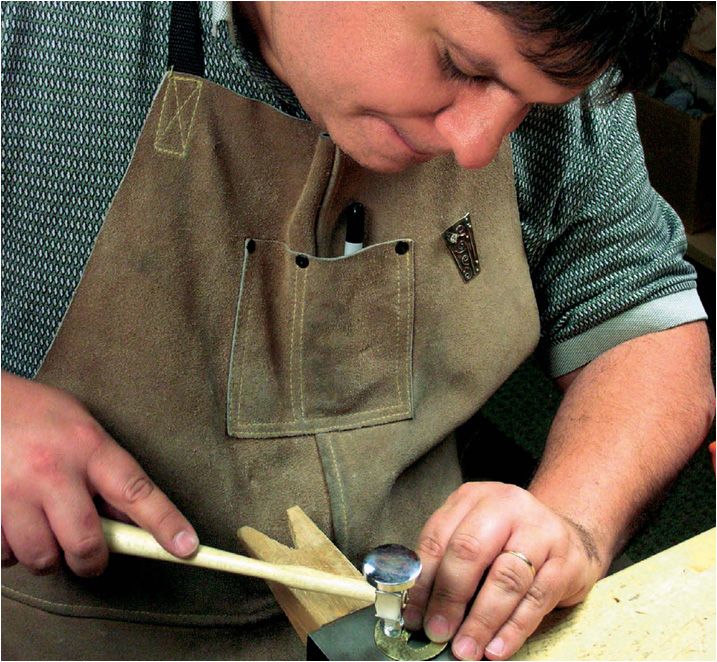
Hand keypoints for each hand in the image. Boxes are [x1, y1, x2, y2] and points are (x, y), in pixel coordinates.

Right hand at [1, 371, 198, 576]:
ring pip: (42, 557)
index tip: (187, 546)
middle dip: (92, 560)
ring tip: (46, 528)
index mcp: (89, 447)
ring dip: (49, 555)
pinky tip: (15, 524)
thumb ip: (106, 471)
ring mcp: (13, 492)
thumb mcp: (83, 430)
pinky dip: (12, 552)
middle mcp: (53, 471)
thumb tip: (127, 517)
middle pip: (85, 542)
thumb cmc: (38, 415)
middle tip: (90, 556)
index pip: (137, 492)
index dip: (165, 523)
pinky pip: (4, 556)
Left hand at [405, 482, 602, 660]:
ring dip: (481, 620)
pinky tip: (496, 648)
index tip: (414, 616)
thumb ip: (448, 563)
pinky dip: (513, 629)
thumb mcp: (474, 536)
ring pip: (505, 578)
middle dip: (449, 598)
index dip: (422, 580)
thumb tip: (420, 611)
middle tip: (438, 632)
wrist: (565, 536)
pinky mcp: (567, 561)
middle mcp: (506, 505)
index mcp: (473, 498)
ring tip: (466, 648)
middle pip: (470, 551)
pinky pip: (536, 599)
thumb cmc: (508, 540)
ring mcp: (541, 530)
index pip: (438, 538)